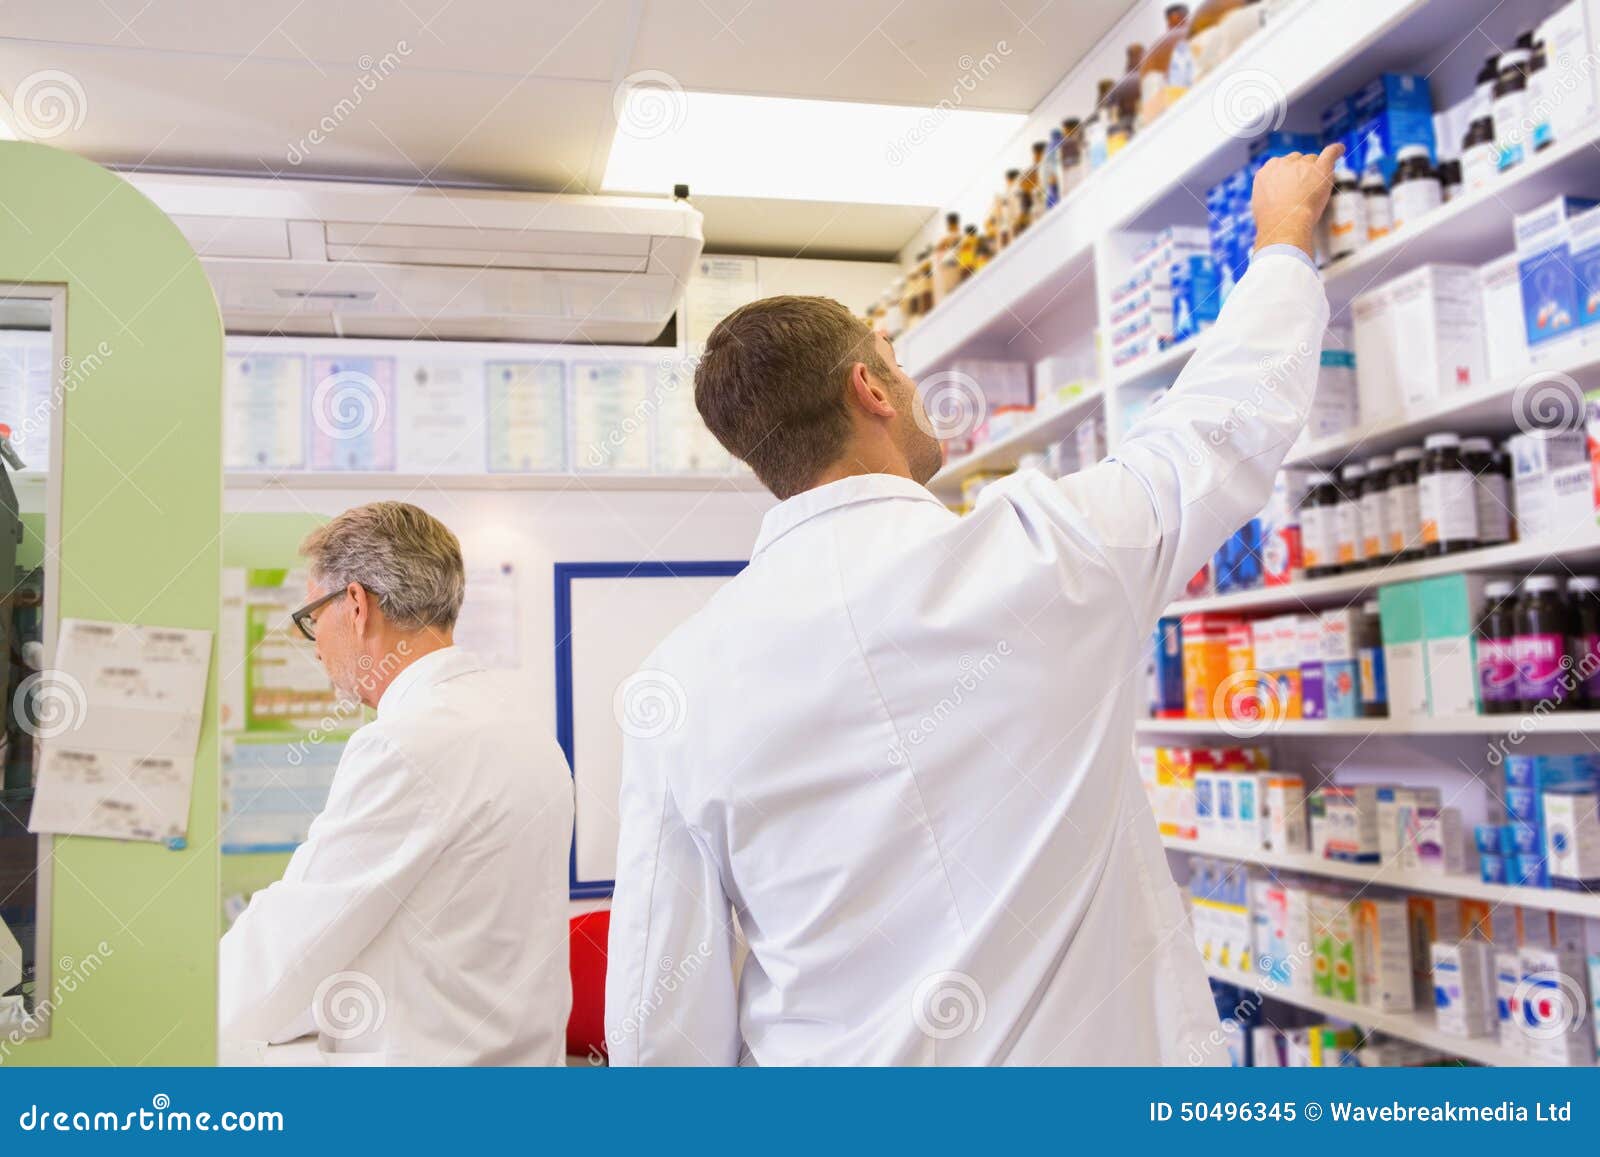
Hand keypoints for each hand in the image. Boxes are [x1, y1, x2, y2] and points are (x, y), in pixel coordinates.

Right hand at [1251, 143, 1341, 257]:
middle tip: (1302, 192)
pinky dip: (1336, 150)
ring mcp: (1303, 164)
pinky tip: (1340, 149)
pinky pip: (1330, 153)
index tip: (1290, 185)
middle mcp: (1283, 163)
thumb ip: (1271, 192)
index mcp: (1267, 170)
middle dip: (1300, 172)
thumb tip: (1280, 194)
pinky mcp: (1321, 168)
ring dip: (1314, 171)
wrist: (1285, 223)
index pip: (1280, 164)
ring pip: (1312, 160)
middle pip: (1296, 159)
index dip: (1286, 175)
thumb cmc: (1273, 220)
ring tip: (1314, 191)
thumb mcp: (1262, 203)